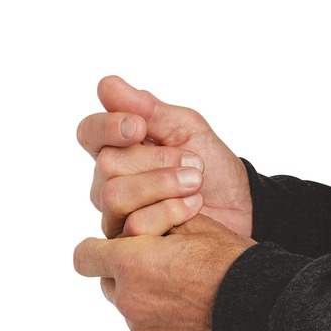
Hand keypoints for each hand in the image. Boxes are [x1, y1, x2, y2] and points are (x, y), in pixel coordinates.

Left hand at [72, 211, 254, 330]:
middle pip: (110, 284)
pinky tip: (199, 316)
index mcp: (131, 263)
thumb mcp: (195, 224)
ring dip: (151, 301)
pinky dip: (168, 325)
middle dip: (128, 274)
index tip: (113, 248)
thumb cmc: (230, 261)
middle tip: (163, 267)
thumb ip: (156, 221)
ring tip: (189, 294)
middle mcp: (129, 301)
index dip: (96, 249)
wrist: (263, 309)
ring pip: (134, 311)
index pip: (84, 256)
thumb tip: (140, 226)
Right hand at [77, 74, 253, 238]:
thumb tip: (106, 85)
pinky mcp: (131, 245)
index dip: (107, 128)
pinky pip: (133, 227)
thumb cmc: (211, 165)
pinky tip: (194, 207)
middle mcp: (109, 181)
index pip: (89, 133)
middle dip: (156, 160)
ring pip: (114, 196)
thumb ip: (147, 109)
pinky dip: (170, 211)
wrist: (241, 207)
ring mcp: (117, 215)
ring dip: (162, 185)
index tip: (139, 127)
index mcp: (119, 148)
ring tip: (196, 182)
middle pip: (106, 165)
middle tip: (194, 162)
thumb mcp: (186, 128)